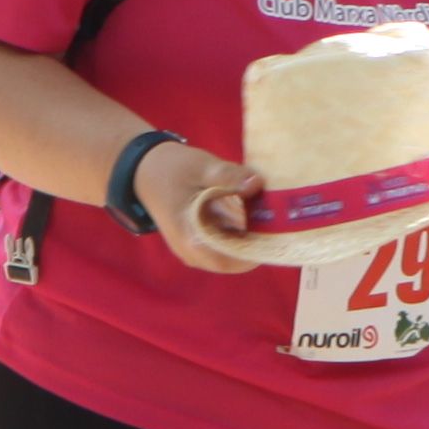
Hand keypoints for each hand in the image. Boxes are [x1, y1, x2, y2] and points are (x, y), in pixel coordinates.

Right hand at [140, 141, 268, 278]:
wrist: (144, 169)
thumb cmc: (171, 169)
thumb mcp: (201, 167)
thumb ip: (229, 177)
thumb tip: (258, 183)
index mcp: (191, 239)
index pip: (231, 261)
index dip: (257, 252)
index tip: (280, 234)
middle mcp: (194, 251)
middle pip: (235, 257)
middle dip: (260, 241)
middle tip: (283, 219)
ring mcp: (197, 247)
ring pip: (233, 250)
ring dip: (253, 235)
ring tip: (275, 213)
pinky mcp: (201, 239)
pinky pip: (227, 241)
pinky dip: (243, 229)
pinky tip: (258, 210)